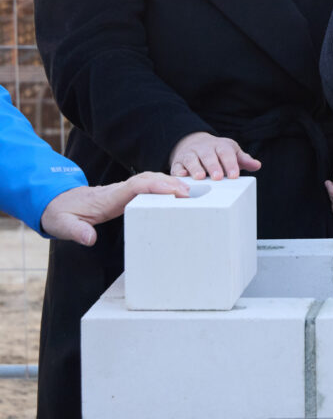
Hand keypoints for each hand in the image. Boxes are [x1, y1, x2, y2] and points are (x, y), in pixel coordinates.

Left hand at [40, 172, 190, 245]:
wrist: (57, 202)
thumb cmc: (62, 213)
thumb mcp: (63, 225)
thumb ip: (76, 231)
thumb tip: (89, 239)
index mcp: (107, 198)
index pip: (136, 186)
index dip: (156, 186)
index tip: (174, 191)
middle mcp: (118, 190)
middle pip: (149, 179)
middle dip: (170, 183)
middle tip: (190, 193)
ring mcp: (122, 190)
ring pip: (150, 179)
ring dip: (169, 182)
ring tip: (189, 192)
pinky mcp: (125, 193)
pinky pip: (148, 185)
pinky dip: (163, 185)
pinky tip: (174, 191)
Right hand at [169, 132, 260, 179]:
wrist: (194, 142)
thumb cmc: (218, 152)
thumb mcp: (232, 152)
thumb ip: (243, 160)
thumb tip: (257, 165)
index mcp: (220, 146)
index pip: (226, 153)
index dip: (230, 164)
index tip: (234, 175)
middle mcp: (204, 148)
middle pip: (208, 155)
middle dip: (213, 166)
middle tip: (218, 177)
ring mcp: (190, 154)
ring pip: (191, 160)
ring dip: (195, 168)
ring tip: (200, 177)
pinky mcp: (178, 162)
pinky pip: (176, 166)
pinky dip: (178, 171)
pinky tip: (182, 176)